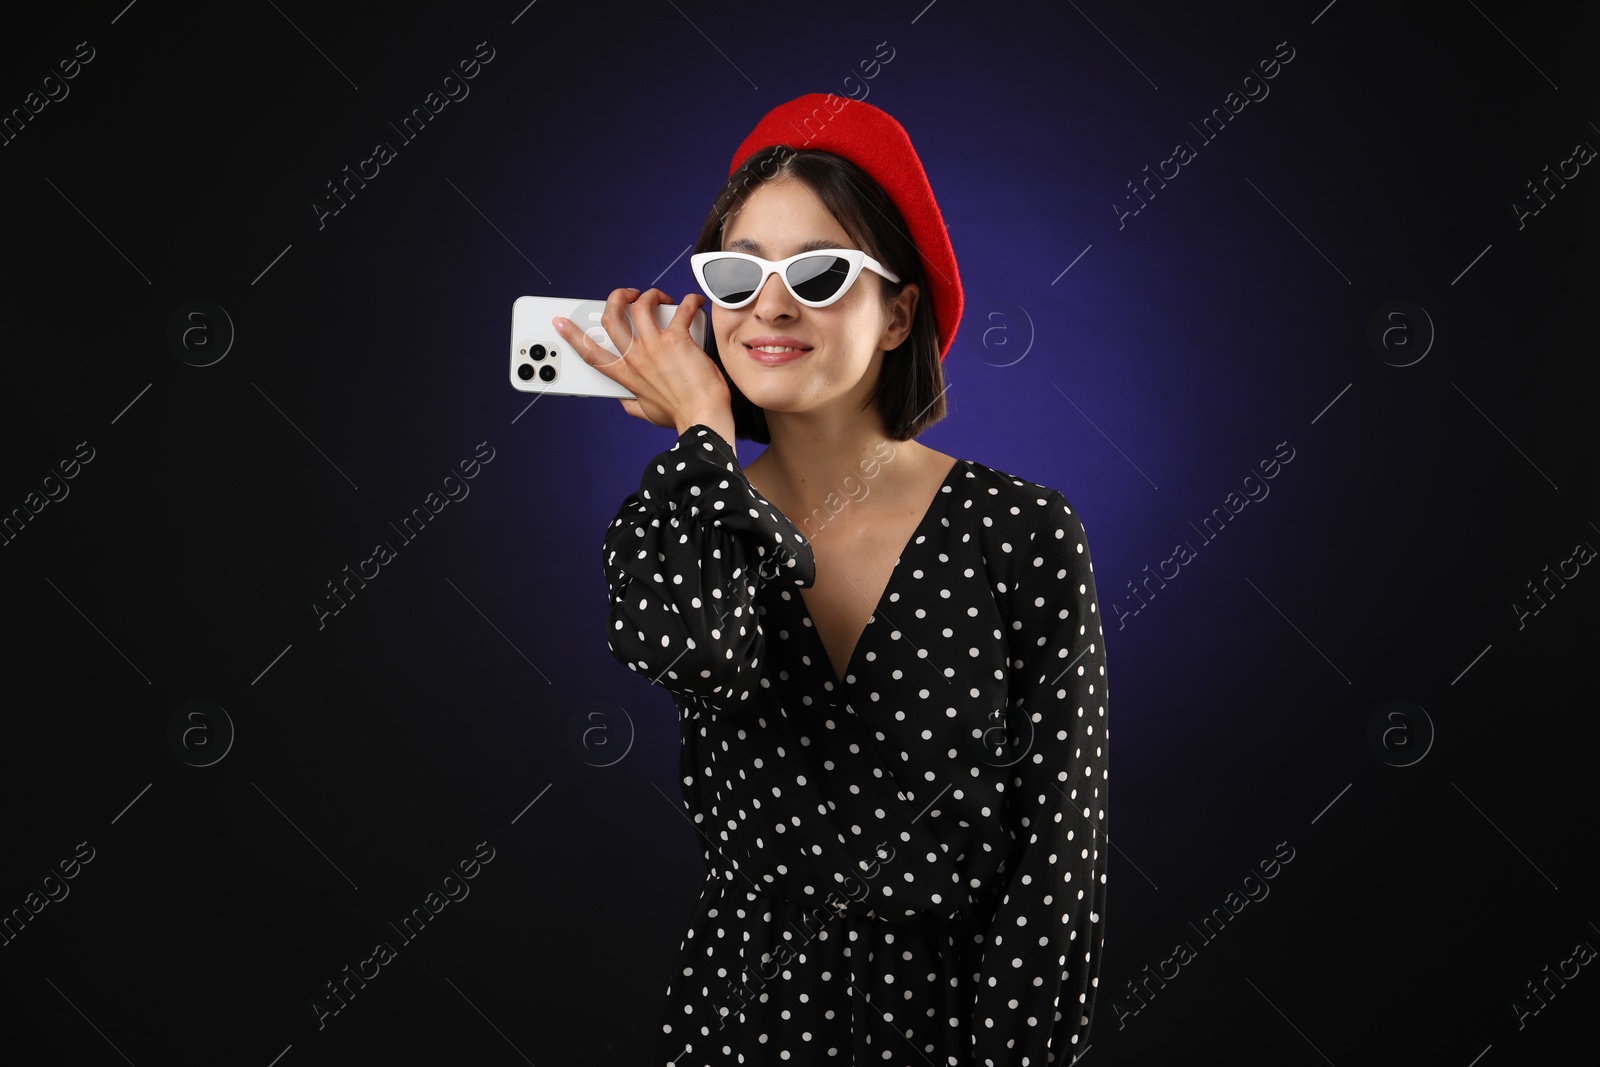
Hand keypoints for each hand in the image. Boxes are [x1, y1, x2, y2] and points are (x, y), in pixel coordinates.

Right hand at [553, 288, 731, 432]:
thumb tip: (623, 400)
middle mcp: (636, 358)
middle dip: (615, 298)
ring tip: (660, 298)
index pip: (590, 353)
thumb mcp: (647, 413)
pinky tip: (694, 303)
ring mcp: (655, 347)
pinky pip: (681, 310)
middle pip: (611, 318)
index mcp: (625, 375)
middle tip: (627, 295)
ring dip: (649, 296)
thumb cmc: (680, 416)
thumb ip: (631, 403)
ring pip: (641, 306)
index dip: (572, 336)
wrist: (703, 418)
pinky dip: (689, 302)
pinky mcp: (677, 339)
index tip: (561, 322)